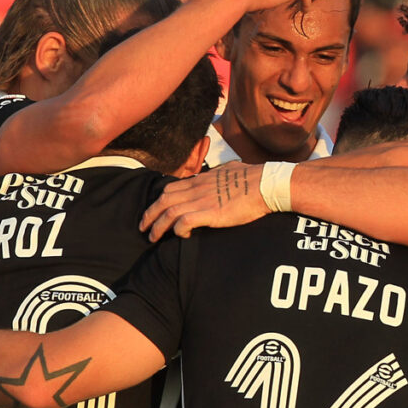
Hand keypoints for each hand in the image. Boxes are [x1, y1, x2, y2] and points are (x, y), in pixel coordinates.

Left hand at [140, 162, 270, 241]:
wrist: (265, 184)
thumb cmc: (252, 177)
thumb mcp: (228, 169)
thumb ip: (218, 174)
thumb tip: (222, 172)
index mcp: (200, 179)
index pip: (170, 188)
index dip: (158, 201)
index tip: (154, 211)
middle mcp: (196, 188)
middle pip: (163, 200)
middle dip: (149, 214)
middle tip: (143, 227)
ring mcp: (202, 200)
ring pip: (169, 212)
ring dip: (158, 226)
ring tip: (152, 238)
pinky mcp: (210, 213)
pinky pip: (184, 221)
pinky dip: (178, 229)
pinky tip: (181, 236)